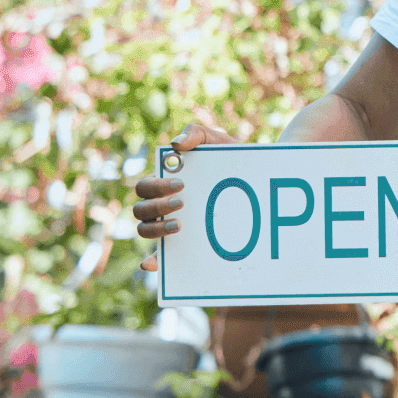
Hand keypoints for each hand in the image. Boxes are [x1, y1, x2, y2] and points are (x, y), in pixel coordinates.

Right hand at [132, 123, 235, 269]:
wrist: (256, 179)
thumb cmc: (229, 159)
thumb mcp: (217, 141)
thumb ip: (196, 133)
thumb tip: (176, 144)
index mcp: (164, 181)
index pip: (144, 187)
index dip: (155, 187)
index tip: (180, 183)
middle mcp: (162, 204)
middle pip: (140, 209)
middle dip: (157, 206)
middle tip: (182, 202)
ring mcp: (170, 223)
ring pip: (145, 230)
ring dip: (156, 229)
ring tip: (179, 224)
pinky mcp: (183, 242)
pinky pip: (161, 255)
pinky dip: (153, 260)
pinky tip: (152, 264)